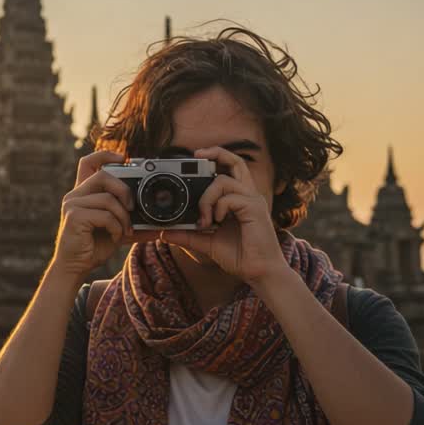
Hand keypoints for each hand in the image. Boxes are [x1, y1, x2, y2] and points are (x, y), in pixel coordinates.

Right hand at [49, 150, 158, 280]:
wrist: (75, 267)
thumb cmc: (93, 247)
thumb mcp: (116, 230)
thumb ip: (132, 223)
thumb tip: (158, 226)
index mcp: (83, 194)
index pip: (88, 163)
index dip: (105, 155)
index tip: (122, 157)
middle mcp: (75, 195)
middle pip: (103, 175)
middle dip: (124, 189)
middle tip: (132, 208)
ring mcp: (73, 205)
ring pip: (108, 198)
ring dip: (123, 217)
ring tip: (125, 231)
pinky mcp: (74, 217)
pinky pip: (105, 215)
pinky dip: (116, 227)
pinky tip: (115, 237)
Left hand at [158, 146, 287, 284]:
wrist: (258, 272)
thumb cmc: (239, 256)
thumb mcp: (207, 242)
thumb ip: (189, 235)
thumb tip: (166, 232)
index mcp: (239, 199)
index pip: (229, 169)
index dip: (214, 159)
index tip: (195, 158)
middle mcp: (247, 195)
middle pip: (236, 161)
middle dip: (216, 152)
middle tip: (196, 155)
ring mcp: (252, 200)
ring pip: (223, 181)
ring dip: (206, 198)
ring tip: (204, 220)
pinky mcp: (255, 208)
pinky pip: (230, 197)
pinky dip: (217, 208)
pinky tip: (216, 223)